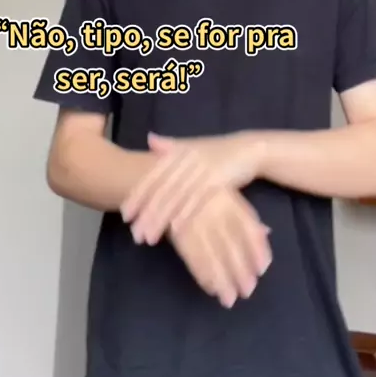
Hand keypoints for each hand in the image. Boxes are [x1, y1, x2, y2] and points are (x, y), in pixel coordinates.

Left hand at [121, 131, 263, 244]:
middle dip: (146, 212)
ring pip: (176, 198)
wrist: (250, 149)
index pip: (153, 176)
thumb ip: (170, 146)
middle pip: (161, 189)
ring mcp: (202, 169)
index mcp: (178, 152)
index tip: (125, 213)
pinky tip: (175, 229)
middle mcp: (186, 159)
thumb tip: (149, 139)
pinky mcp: (218, 180)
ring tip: (148, 238)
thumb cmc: (218, 151)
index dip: (138, 195)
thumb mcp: (193, 146)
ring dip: (161, 219)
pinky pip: (198, 199)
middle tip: (133, 233)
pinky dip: (186, 214)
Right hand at [168, 186, 271, 308]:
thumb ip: (244, 214)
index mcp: (227, 199)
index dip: (257, 250)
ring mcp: (194, 221)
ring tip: (229, 298)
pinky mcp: (177, 232)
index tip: (262, 270)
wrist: (158, 175)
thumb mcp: (223, 193)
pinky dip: (202, 275)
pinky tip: (210, 288)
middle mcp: (213, 210)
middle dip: (240, 271)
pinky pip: (192, 257)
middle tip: (248, 291)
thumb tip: (267, 233)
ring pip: (212, 256)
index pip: (248, 227)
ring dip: (222, 280)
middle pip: (231, 246)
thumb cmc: (198, 187)